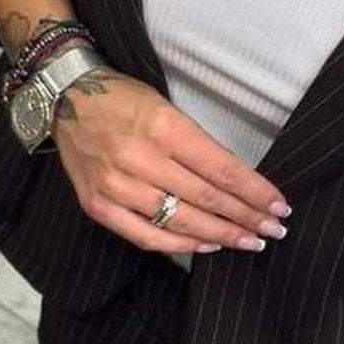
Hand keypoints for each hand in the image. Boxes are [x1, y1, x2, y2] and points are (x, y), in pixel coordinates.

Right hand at [50, 65, 290, 254]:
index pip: (222, 169)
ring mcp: (116, 186)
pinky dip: (181, 245)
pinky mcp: (98, 206)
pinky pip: (147, 237)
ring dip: (222, 235)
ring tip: (249, 241)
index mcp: (163, 127)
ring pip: (181, 222)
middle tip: (274, 229)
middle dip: (246, 217)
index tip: (279, 206)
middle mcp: (140, 159)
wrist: (65, 98)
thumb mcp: (168, 108)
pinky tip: (207, 246)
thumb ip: (200, 147)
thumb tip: (238, 184)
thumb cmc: (124, 100)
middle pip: (207, 198)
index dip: (254, 192)